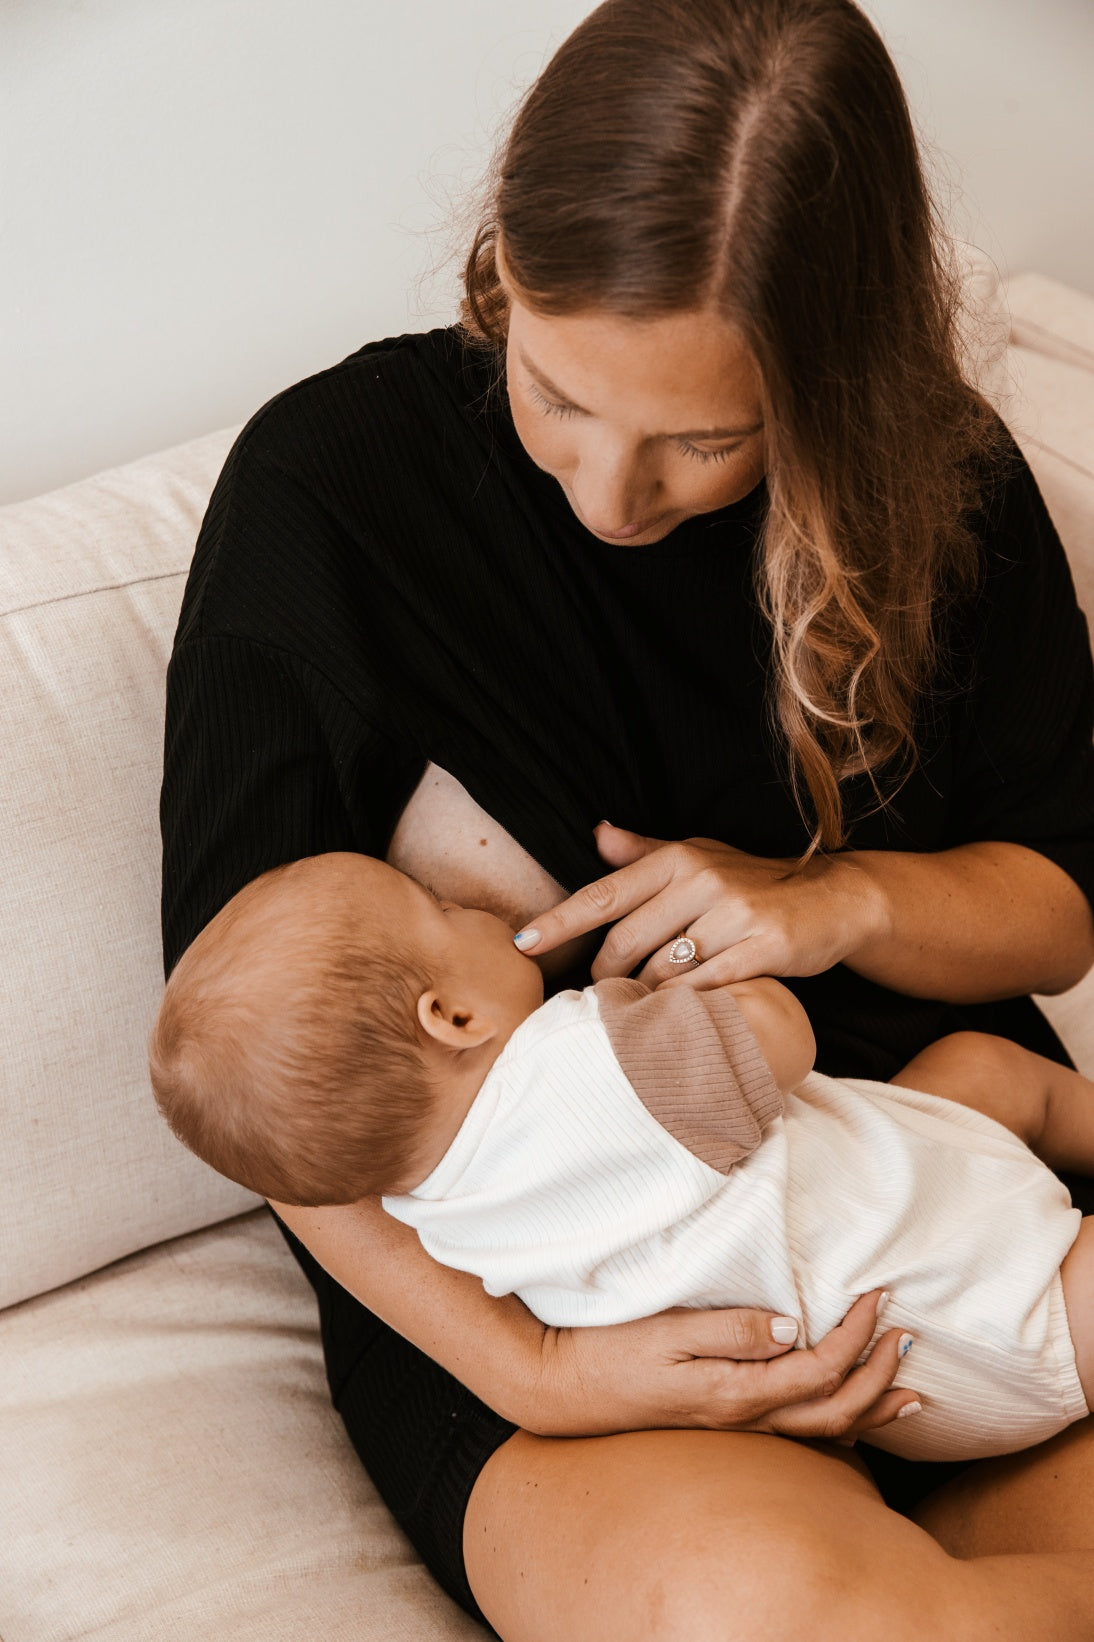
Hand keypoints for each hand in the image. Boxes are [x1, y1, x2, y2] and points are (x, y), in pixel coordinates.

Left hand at [514, 823, 886, 987]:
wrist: (834, 900)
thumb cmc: (753, 882)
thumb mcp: (701, 856)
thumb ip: (645, 852)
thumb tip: (596, 834)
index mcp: (680, 858)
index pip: (605, 892)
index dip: (560, 921)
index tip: (524, 944)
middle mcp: (703, 881)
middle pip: (626, 942)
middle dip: (606, 975)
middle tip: (603, 994)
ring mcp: (735, 915)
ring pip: (663, 970)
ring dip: (644, 997)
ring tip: (638, 1009)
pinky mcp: (765, 948)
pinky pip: (706, 988)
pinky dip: (685, 1007)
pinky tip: (678, 1016)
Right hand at [523, 1291, 918, 1440]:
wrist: (563, 1390)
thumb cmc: (610, 1353)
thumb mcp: (667, 1332)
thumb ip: (732, 1330)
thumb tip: (795, 1326)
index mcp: (736, 1393)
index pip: (820, 1368)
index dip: (857, 1334)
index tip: (877, 1293)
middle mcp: (746, 1419)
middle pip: (836, 1410)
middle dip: (879, 1373)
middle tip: (905, 1331)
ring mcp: (737, 1427)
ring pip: (825, 1430)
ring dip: (871, 1407)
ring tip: (910, 1388)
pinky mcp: (726, 1422)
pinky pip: (801, 1432)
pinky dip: (840, 1422)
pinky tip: (852, 1412)